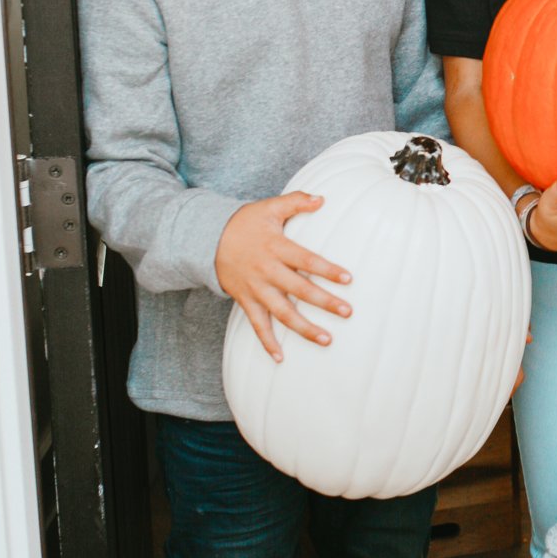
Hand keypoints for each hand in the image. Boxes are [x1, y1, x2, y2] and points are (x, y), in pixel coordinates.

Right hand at [215, 192, 350, 362]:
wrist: (208, 239)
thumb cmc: (245, 222)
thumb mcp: (269, 207)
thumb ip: (296, 202)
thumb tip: (322, 199)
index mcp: (276, 247)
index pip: (306, 260)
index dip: (326, 269)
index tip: (347, 278)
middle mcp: (267, 271)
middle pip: (299, 289)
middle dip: (324, 302)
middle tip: (347, 312)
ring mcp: (256, 289)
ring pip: (282, 312)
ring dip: (303, 328)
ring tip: (326, 339)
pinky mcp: (246, 301)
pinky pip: (257, 325)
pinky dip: (267, 342)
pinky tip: (280, 358)